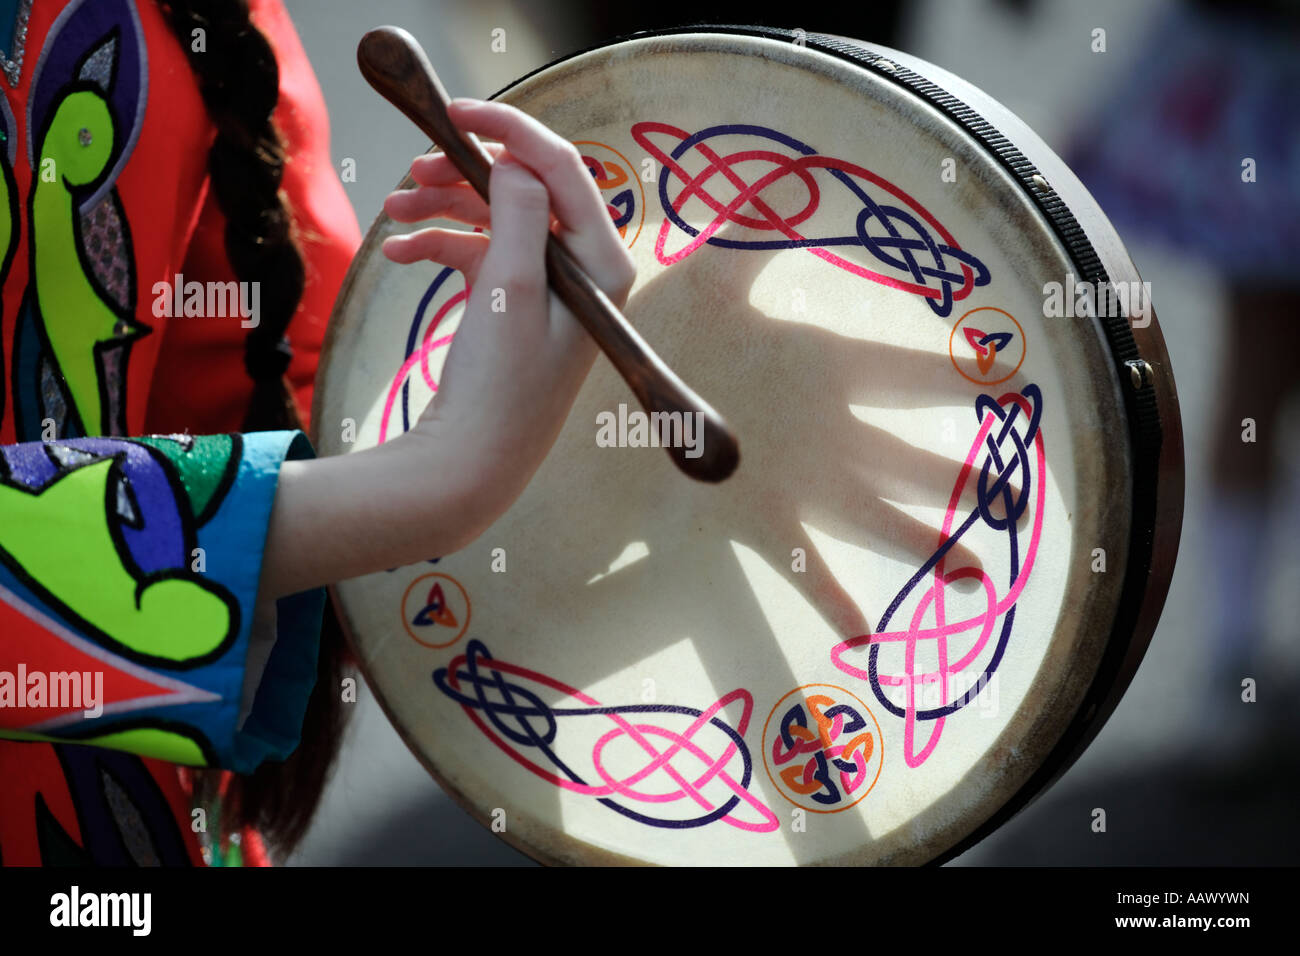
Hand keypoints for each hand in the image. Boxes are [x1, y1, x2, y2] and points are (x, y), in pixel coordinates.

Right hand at [259, 100, 634, 598]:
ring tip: (393, 208)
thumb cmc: (500, 388)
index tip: (455, 111)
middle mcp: (582, 273)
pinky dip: (438, 246)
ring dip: (443, 207)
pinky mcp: (513, 308)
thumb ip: (520, 215)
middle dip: (466, 173)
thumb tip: (517, 161)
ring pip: (494, 219)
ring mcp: (545, 290)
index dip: (510, 131)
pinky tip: (397, 251)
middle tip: (414, 166)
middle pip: (525, 191)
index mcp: (601, 266)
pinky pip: (478, 256)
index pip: (564, 171)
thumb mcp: (510, 290)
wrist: (470, 464)